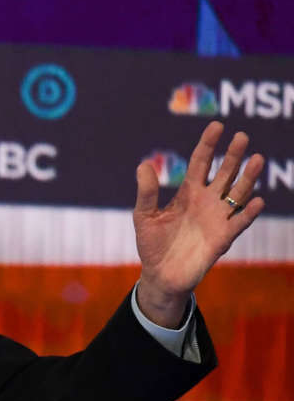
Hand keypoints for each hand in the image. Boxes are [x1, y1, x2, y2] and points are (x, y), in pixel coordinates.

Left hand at [133, 121, 264, 326]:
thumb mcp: (144, 215)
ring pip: (237, 193)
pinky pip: (239, 222)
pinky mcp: (223, 238)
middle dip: (233, 155)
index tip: (217, 125)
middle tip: (242, 136)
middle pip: (223, 173)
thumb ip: (147, 192)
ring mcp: (217, 218)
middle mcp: (207, 201)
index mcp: (188, 192)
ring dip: (247, 178)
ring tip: (257, 159)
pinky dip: (248, 212)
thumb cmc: (152, 243)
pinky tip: (255, 200)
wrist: (161, 274)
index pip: (200, 162)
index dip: (208, 144)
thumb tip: (143, 164)